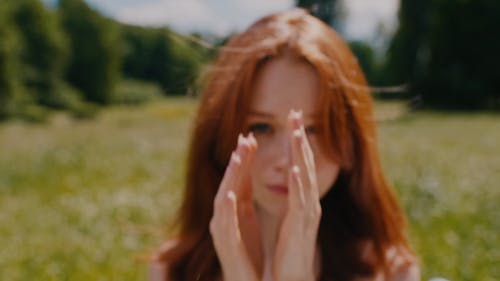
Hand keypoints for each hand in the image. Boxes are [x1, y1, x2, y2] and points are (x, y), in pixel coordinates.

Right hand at [209, 133, 262, 280]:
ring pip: (223, 199)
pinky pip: (224, 225)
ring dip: (229, 178)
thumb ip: (243, 191)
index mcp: (233, 208)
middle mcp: (224, 217)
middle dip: (237, 161)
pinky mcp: (226, 246)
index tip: (251, 135)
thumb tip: (244, 165)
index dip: (244, 157)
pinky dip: (226, 209)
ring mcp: (222, 231)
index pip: (238, 178)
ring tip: (237, 157)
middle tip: (245, 138)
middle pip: (229, 183)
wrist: (246, 280)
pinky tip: (229, 194)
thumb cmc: (246, 250)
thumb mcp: (246, 214)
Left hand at [272, 109, 320, 280]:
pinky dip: (299, 185)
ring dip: (301, 154)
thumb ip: (292, 194)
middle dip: (300, 139)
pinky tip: (295, 169)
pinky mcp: (300, 228)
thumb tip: (291, 172)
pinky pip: (300, 203)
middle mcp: (308, 203)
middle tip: (296, 113)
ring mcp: (306, 214)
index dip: (297, 141)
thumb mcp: (289, 216)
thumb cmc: (289, 249)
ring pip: (305, 178)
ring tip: (297, 132)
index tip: (293, 118)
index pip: (300, 163)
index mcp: (302, 199)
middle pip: (305, 164)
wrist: (292, 278)